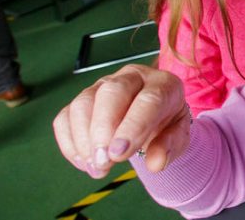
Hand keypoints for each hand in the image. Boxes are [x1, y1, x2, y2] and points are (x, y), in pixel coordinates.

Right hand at [52, 64, 190, 178]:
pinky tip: (84, 161)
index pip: (148, 99)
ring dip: (84, 139)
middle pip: (111, 92)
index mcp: (162, 84)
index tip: (119, 154)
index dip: (132, 126)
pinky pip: (66, 116)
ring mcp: (104, 85)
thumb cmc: (167, 123)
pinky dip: (70, 142)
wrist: (155, 115)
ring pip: (84, 102)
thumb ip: (170, 146)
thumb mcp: (178, 135)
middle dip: (103, 130)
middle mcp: (132, 78)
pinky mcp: (84, 99)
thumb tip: (155, 163)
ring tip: (96, 166)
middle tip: (104, 161)